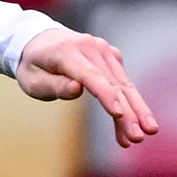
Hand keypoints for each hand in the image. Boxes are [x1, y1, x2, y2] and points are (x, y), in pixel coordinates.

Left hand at [18, 27, 156, 148]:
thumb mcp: (32, 80)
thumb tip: (77, 89)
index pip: (91, 75)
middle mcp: (90, 47)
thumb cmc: (33, 66)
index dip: (106, 95)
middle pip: (113, 82)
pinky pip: (122, 82)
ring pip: (124, 84)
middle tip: (139, 136)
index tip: (119, 114)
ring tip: (145, 134)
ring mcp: (104, 50)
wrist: (39, 40)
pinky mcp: (111, 56)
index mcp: (67, 51)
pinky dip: (128, 103)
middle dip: (129, 111)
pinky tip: (132, 124)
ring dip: (135, 111)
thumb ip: (54, 85)